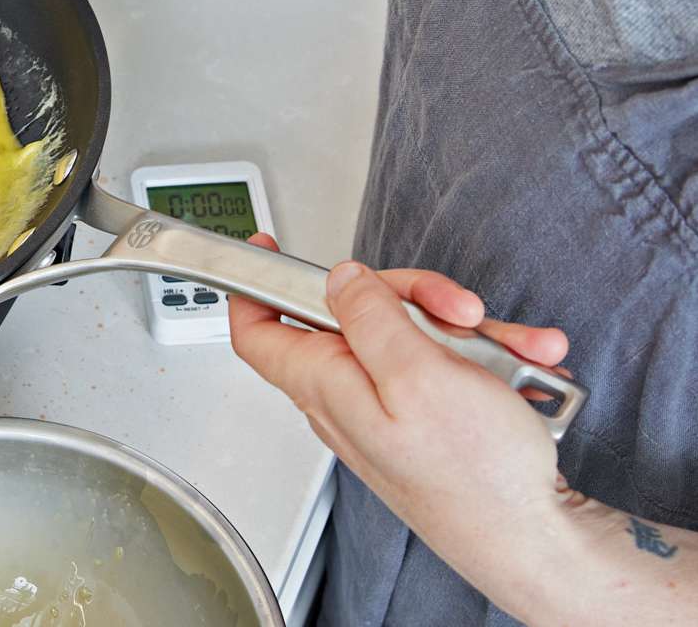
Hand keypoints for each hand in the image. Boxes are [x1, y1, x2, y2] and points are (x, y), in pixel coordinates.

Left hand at [228, 235, 575, 621]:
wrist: (537, 542)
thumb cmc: (476, 475)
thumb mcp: (417, 374)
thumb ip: (369, 316)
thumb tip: (341, 280)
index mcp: (324, 384)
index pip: (258, 331)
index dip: (254, 286)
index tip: (267, 250)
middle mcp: (348, 396)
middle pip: (356, 314)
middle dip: (416, 298)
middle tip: (459, 311)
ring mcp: (390, 407)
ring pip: (415, 334)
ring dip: (473, 334)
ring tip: (515, 354)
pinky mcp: (429, 418)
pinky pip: (451, 366)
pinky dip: (493, 362)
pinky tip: (530, 370)